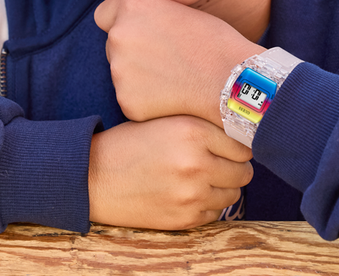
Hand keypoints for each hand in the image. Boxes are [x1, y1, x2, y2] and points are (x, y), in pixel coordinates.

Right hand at [88, 115, 253, 229]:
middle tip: (221, 162)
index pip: (242, 144)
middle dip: (235, 166)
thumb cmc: (130, 143)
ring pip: (233, 193)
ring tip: (204, 177)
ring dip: (224, 186)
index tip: (231, 146)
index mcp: (192, 131)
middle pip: (243, 171)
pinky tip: (191, 193)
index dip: (238, 144)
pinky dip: (210, 204)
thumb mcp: (166, 120)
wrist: (95, 177)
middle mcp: (196, 162)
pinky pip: (216, 213)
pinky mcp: (185, 218)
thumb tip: (238, 134)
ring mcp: (192, 193)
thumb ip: (201, 125)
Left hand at [95, 0, 261, 125]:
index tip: (138, 32)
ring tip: (175, 77)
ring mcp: (119, 71)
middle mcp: (118, 36)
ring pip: (121, 73)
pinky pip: (131, 99)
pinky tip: (173, 96)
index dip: (120, 22)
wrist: (233, 81)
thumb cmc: (214, 41)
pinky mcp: (127, 102)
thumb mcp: (178, 9)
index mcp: (131, 7)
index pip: (103, 14)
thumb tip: (136, 22)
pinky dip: (147, 100)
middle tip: (166, 57)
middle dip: (132, 51)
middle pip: (113, 45)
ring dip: (139, 76)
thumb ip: (149, 15)